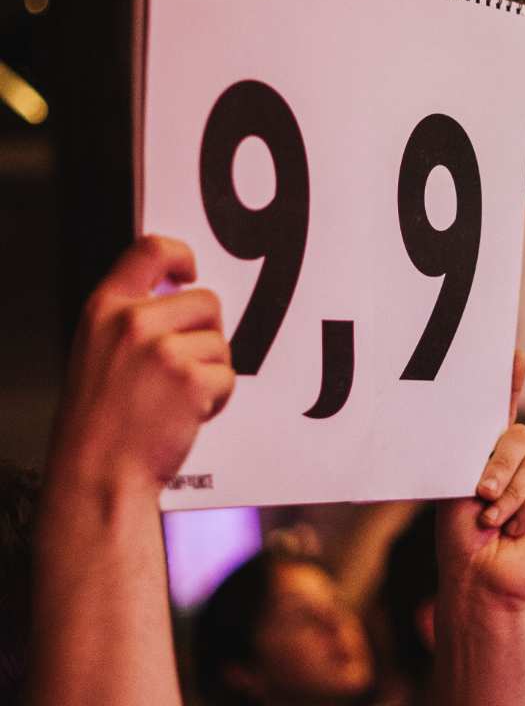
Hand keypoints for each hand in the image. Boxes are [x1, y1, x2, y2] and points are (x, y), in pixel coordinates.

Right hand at [48, 235, 234, 494]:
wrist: (97, 474)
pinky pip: (228, 376)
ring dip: (210, 371)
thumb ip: (129, 319)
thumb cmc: (99, 422)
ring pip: (220, 343)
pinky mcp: (191, 380)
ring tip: (174, 398)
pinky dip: (217, 398)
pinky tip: (186, 414)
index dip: (180, 254)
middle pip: (206, 301)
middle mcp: (133, 323)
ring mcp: (163, 350)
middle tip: (179, 370)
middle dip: (206, 334)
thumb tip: (175, 295)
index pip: (150, 250)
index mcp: (105, 310)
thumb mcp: (96, 352)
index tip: (190, 271)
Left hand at [436, 352, 524, 610]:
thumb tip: (477, 423)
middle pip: (520, 436)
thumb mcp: (457, 484)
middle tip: (481, 492)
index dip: (512, 380)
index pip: (502, 409)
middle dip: (500, 463)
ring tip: (492, 522)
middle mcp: (517, 463)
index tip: (515, 354)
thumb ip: (471, 453)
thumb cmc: (459, 534)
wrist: (478, 574)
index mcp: (489, 453)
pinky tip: (515, 530)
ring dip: (508, 497)